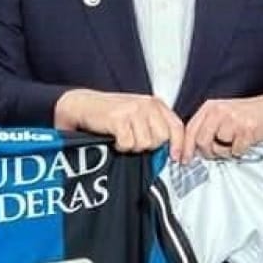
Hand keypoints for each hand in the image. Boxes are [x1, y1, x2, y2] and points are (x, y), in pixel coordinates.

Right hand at [54, 89, 184, 153]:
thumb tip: (169, 153)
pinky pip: (128, 144)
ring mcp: (133, 110)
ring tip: (123, 137)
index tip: (178, 159)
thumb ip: (155, 129)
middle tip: (134, 140)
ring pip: (145, 143)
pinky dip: (120, 146)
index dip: (179, 146)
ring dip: (133, 146)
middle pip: (161, 139)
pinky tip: (114, 138)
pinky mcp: (119, 119)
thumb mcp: (139, 117)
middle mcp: (147, 105)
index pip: (177, 127)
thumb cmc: (111, 114)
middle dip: (149, 146)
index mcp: (155, 104)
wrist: (84, 105)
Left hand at [180, 90, 262, 160]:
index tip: (182, 161)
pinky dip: (240, 151)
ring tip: (236, 143)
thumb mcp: (223, 117)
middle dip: (208, 152)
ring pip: (217, 148)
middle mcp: (219, 110)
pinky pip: (235, 151)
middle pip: (200, 141)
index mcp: (210, 107)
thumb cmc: (248, 117)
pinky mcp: (246, 129)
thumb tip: (190, 151)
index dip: (183, 148)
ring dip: (226, 152)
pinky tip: (247, 141)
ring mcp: (233, 119)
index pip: (189, 129)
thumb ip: (206, 129)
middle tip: (221, 151)